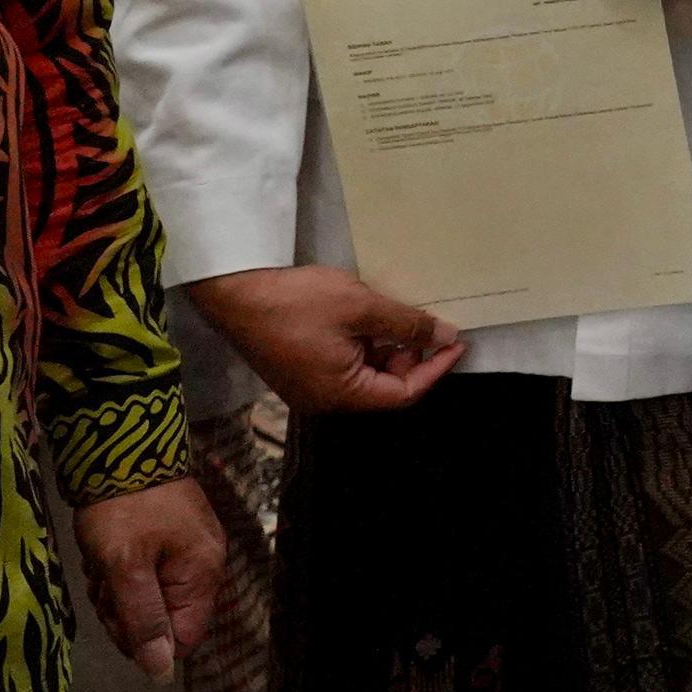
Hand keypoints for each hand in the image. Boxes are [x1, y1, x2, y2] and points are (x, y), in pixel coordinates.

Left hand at [72, 477, 225, 680]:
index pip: (182, 639)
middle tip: (103, 583)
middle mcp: (206, 565)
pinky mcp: (173, 535)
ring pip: (152, 597)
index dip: (144, 639)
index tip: (115, 611)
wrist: (121, 445)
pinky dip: (124, 571)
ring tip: (102, 563)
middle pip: (166, 620)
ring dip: (120, 591)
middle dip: (126, 610)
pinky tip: (108, 553)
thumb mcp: (123, 568)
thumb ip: (142, 620)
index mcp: (203, 574)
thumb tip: (161, 674)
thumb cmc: (122, 508)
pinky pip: (150, 573)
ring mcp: (191, 548)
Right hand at [186, 264, 464, 413]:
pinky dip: (364, 346)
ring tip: (401, 316)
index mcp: (341, 394)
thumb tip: (446, 337)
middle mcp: (324, 399)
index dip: (435, 369)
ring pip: (364, 374)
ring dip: (387, 349)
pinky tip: (371, 318)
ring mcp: (308, 386)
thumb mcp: (362, 308)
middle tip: (428, 324)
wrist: (234, 291)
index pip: (403, 394)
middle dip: (411, 358)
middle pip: (384, 387)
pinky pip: (343, 365)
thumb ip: (407, 326)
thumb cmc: (299, 302)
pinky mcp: (297, 369)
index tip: (457, 342)